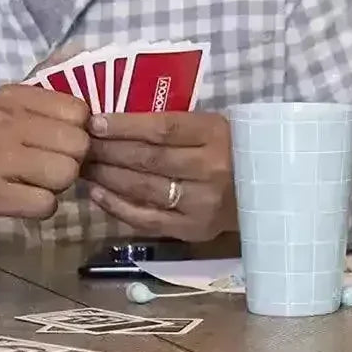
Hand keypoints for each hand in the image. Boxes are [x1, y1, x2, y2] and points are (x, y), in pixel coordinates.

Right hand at [0, 85, 89, 218]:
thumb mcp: (10, 114)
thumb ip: (49, 105)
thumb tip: (94, 100)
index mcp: (12, 98)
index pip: (79, 112)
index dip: (76, 131)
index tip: (58, 140)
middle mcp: (2, 123)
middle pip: (78, 144)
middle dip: (71, 160)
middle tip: (46, 164)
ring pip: (66, 173)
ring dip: (57, 185)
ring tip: (33, 181)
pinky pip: (46, 204)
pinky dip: (40, 207)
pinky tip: (22, 199)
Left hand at [83, 111, 235, 241]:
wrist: (271, 193)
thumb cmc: (236, 152)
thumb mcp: (215, 128)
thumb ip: (178, 126)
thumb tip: (118, 123)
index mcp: (218, 135)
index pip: (163, 128)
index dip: (124, 126)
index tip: (94, 123)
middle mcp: (211, 168)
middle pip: (148, 158)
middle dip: (107, 150)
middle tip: (81, 145)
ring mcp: (202, 201)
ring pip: (143, 187)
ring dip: (106, 177)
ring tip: (84, 167)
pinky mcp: (194, 228)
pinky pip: (146, 218)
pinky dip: (116, 206)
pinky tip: (96, 194)